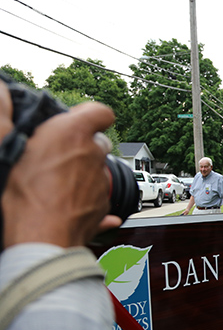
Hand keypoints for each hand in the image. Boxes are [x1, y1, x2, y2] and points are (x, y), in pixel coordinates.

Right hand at [0, 83, 116, 247]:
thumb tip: (0, 90)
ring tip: (57, 183)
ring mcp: (101, 182)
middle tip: (57, 156)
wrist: (42, 239)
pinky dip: (88, 197)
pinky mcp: (104, 205)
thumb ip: (5, 117)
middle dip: (82, 146)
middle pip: (98, 142)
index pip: (100, 111)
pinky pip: (100, 196)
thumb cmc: (26, 196)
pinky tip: (69, 202)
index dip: (92, 114)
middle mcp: (94, 155)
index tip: (81, 120)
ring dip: (84, 172)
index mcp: (74, 133)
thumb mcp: (9, 149)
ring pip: (98, 169)